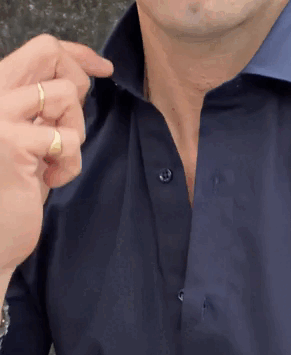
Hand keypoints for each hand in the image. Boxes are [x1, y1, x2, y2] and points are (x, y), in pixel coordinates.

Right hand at [0, 33, 113, 274]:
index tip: (103, 68)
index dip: (77, 54)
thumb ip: (46, 109)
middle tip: (72, 125)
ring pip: (65, 94)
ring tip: (55, 160)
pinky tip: (51, 180)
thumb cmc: (14, 192)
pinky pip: (68, 138)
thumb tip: (79, 80)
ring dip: (74, 131)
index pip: (39, 49)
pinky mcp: (11, 142)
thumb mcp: (32, 140)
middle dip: (78, 84)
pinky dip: (71, 163)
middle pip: (49, 53)